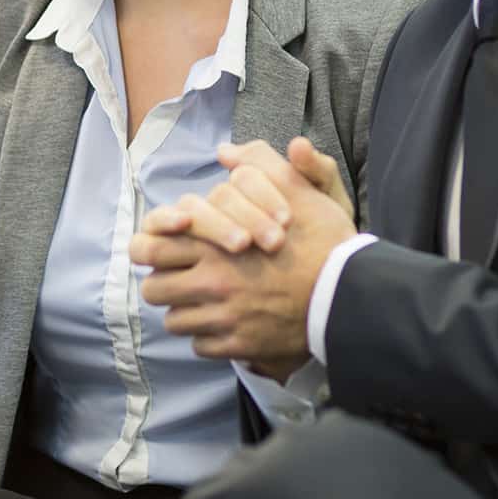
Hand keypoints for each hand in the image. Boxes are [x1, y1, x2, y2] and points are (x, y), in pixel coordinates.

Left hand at [131, 141, 357, 371]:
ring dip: (184, 311)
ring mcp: (225, 318)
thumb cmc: (323, 241)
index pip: (150, 247)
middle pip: (154, 289)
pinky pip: (201, 346)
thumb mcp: (297, 191)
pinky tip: (222, 324)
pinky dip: (206, 337)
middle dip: (160, 282)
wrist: (350, 294)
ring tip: (201, 303)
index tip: (157, 248)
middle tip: (174, 278)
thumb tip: (226, 152)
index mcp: (215, 244)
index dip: (147, 247)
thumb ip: (259, 166)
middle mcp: (212, 283)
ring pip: (175, 321)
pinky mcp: (240, 346)